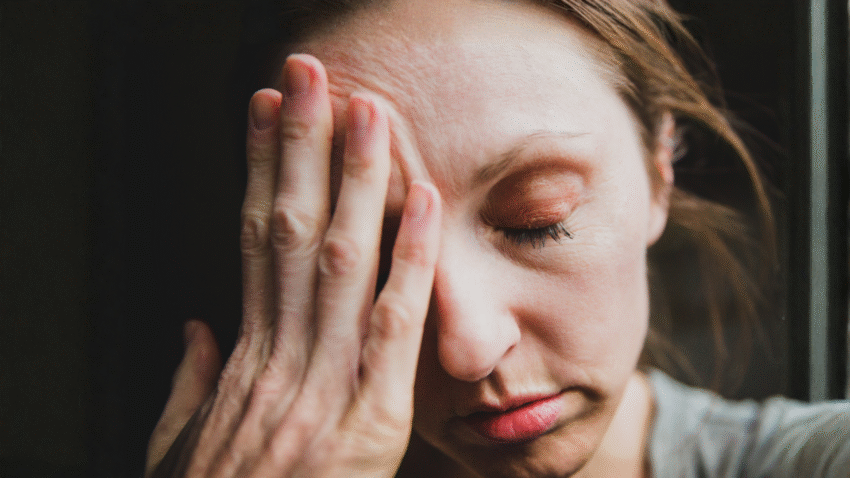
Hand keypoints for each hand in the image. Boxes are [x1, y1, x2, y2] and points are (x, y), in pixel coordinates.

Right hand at [145, 54, 441, 476]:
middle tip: (312, 75)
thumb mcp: (182, 448)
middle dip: (301, 147)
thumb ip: (188, 385)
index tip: (268, 113)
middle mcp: (278, 357)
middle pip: (287, 230)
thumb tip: (196, 327)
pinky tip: (425, 204)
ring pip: (337, 261)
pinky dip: (410, 262)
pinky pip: (391, 328)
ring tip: (367, 110)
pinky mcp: (367, 424)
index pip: (253, 242)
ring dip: (354, 180)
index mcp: (240, 358)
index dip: (259, 171)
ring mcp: (320, 386)